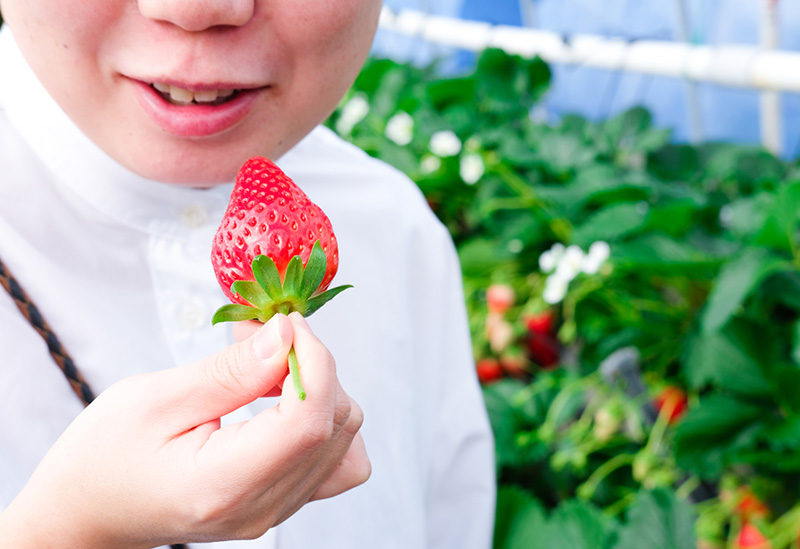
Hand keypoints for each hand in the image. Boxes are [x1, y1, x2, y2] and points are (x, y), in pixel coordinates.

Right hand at [0, 312, 369, 547]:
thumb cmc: (104, 456)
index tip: (287, 323)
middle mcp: (262, 507)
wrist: (89, 510)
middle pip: (336, 424)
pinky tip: (283, 399)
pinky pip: (336, 459)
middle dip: (313, 365)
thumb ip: (231, 371)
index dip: (313, 361)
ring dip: (319, 386)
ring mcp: (277, 510)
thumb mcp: (155, 398)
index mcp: (224, 485)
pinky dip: (323, 417)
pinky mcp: (282, 501)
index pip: (309, 420)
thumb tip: (287, 337)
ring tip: (268, 363)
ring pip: (345, 438)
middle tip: (265, 334)